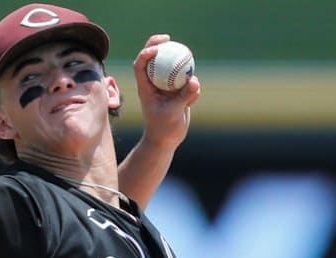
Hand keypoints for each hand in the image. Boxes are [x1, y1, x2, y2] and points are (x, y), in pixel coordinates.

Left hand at [132, 34, 200, 149]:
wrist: (167, 140)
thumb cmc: (164, 129)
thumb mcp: (174, 113)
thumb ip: (184, 96)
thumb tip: (194, 80)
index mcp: (145, 88)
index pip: (140, 66)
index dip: (145, 53)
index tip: (157, 48)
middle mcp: (153, 84)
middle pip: (153, 60)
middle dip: (157, 45)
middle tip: (169, 38)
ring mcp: (165, 87)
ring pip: (172, 69)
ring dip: (182, 67)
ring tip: (189, 74)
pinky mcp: (177, 92)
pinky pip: (187, 83)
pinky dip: (192, 90)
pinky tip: (191, 102)